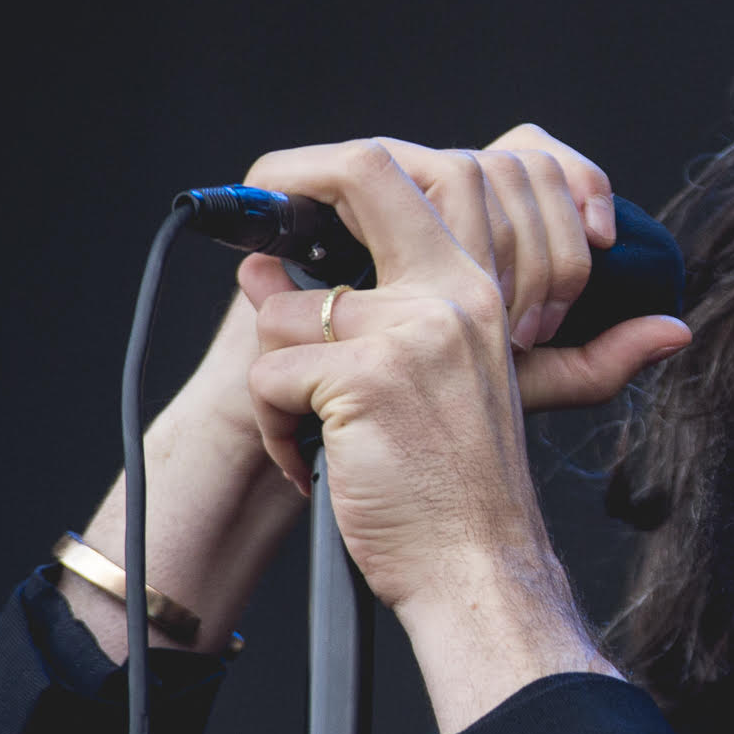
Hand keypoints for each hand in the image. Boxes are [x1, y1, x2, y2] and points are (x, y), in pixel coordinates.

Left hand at [235, 134, 662, 726]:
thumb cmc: (456, 489)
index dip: (343, 165)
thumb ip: (370, 316)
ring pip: (284, 311)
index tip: (292, 191)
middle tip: (253, 232)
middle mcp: (450, 294)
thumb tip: (262, 269)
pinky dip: (278, 432)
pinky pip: (271, 377)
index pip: (427, 172)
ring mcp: (409, 330)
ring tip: (318, 436)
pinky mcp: (363, 378)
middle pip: (361, 170)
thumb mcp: (437, 382)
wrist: (479, 568)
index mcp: (477, 291)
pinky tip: (314, 466)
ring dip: (279, 382)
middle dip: (290, 178)